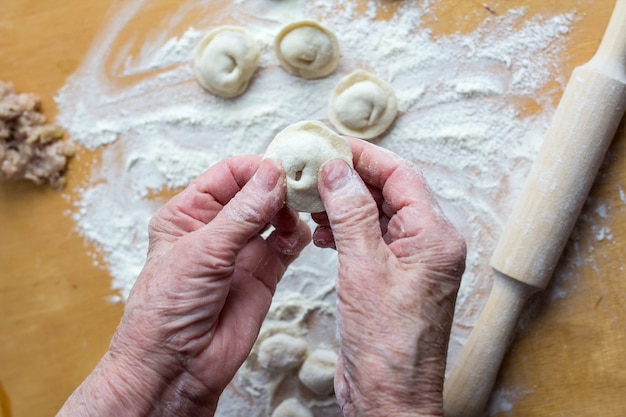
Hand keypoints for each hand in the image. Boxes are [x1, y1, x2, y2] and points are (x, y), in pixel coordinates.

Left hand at [57, 156, 310, 416]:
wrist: (177, 366)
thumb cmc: (165, 310)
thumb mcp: (202, 252)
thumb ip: (241, 214)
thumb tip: (271, 176)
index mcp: (189, 213)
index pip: (229, 174)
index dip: (257, 168)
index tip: (283, 168)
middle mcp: (218, 228)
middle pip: (257, 191)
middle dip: (279, 187)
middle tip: (300, 188)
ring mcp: (242, 250)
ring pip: (275, 215)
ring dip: (290, 210)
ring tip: (298, 213)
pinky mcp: (263, 273)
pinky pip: (287, 244)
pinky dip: (297, 236)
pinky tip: (295, 238)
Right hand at [313, 139, 465, 416]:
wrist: (390, 397)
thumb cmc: (387, 345)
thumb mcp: (363, 268)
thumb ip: (351, 213)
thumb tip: (337, 170)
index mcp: (434, 237)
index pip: (401, 176)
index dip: (365, 157)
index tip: (333, 146)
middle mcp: (430, 246)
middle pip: (391, 193)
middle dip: (352, 181)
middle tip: (315, 172)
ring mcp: (413, 264)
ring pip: (379, 216)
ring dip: (346, 206)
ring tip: (314, 204)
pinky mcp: (396, 279)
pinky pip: (373, 240)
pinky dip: (348, 231)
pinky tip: (324, 234)